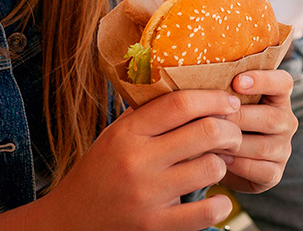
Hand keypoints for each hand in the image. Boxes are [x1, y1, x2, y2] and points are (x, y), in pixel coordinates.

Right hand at [38, 90, 242, 230]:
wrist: (70, 221)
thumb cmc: (100, 169)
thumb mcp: (115, 134)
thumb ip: (147, 113)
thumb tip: (189, 86)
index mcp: (128, 132)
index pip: (181, 103)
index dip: (214, 98)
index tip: (230, 101)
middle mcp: (137, 161)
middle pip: (205, 131)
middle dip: (230, 129)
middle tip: (233, 132)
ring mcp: (147, 196)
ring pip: (210, 167)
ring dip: (223, 163)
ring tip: (218, 162)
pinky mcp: (154, 226)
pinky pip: (205, 213)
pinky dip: (221, 204)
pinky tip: (218, 196)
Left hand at [219, 69, 296, 193]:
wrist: (220, 157)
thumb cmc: (221, 119)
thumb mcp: (224, 100)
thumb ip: (222, 89)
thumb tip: (200, 76)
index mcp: (278, 96)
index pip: (283, 82)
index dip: (263, 80)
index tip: (237, 82)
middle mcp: (286, 121)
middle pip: (272, 117)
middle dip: (239, 118)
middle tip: (212, 116)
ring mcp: (283, 148)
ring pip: (264, 146)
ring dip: (234, 143)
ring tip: (209, 140)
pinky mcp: (275, 173)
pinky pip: (261, 170)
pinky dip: (238, 165)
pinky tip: (218, 159)